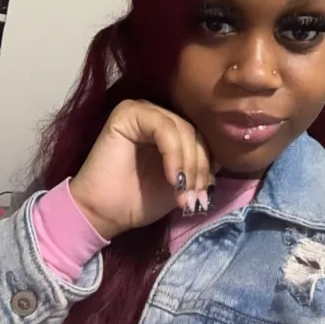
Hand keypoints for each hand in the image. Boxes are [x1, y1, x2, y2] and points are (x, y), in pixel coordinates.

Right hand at [70, 100, 212, 239]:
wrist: (103, 213)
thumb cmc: (139, 199)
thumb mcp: (180, 183)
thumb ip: (199, 168)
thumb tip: (221, 162)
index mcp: (169, 127)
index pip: (199, 136)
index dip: (206, 164)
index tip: (203, 194)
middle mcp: (156, 114)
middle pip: (193, 131)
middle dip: (199, 166)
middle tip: (194, 195)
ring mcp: (142, 109)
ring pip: (182, 129)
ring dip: (188, 163)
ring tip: (182, 191)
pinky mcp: (128, 112)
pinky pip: (163, 127)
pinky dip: (173, 154)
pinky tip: (172, 178)